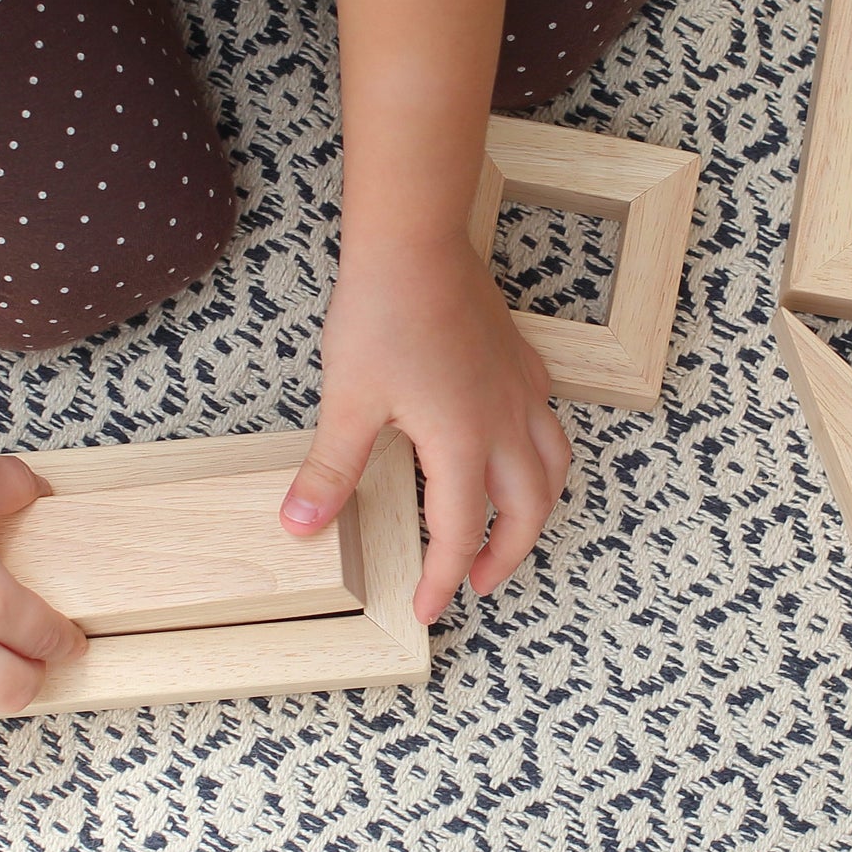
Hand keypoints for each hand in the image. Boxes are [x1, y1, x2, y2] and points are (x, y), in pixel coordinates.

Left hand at [282, 233, 570, 622]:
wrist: (416, 242)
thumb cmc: (383, 314)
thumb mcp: (348, 400)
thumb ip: (331, 471)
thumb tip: (300, 525)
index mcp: (462, 445)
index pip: (456, 534)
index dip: (442, 580)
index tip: (427, 610)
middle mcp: (505, 424)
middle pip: (526, 512)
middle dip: (505, 557)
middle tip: (477, 583)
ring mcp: (520, 391)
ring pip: (551, 469)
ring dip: (535, 511)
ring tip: (511, 529)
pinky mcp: (521, 362)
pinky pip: (548, 423)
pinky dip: (542, 453)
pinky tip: (517, 448)